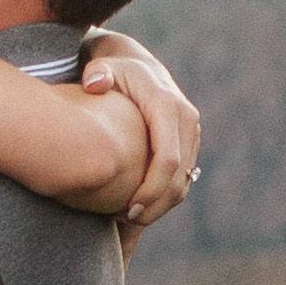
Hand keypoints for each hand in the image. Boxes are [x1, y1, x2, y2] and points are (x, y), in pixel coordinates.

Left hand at [76, 31, 205, 230]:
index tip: (126, 209)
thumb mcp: (101, 66)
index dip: (150, 190)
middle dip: (156, 204)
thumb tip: (95, 83)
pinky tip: (139, 207)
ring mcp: (191, 132)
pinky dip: (164, 197)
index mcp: (167, 105)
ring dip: (161, 205)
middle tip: (126, 221)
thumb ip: (96, 74)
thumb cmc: (112, 70)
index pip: (167, 159)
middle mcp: (186, 118)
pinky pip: (183, 177)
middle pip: (180, 176)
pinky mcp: (189, 142)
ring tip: (130, 219)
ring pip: (185, 181)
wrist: (135, 63)